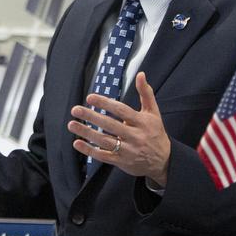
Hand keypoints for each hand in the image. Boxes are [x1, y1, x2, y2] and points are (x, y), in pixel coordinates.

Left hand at [67, 71, 170, 185]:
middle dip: (92, 117)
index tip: (90, 97)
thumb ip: (146, 93)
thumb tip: (141, 74)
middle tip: (76, 109)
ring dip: (87, 133)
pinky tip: (77, 142)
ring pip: (105, 141)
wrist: (164, 161)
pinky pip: (103, 156)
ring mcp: (128, 150)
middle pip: (111, 126)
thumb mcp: (154, 113)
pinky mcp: (122, 161)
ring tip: (72, 124)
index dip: (105, 103)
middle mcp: (135, 136)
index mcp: (142, 122)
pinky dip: (89, 150)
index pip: (121, 111)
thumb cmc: (155, 133)